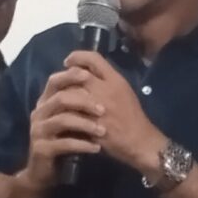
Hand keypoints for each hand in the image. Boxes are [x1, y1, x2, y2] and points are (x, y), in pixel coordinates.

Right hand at [20, 70, 108, 189]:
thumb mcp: (70, 120)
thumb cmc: (62, 141)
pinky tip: (97, 148)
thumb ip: (77, 103)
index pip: (55, 81)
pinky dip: (83, 144)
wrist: (44, 173)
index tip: (90, 76)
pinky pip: (64, 143)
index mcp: (45, 102)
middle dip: (84, 101)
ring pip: (63, 120)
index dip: (71, 75)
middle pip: (60, 98)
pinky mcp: (41, 149)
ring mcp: (38, 131)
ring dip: (86, 124)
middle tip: (104, 110)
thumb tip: (95, 80)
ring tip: (103, 131)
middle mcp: (39, 113)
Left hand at [55, 51, 167, 177]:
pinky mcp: (90, 123)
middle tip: (59, 81)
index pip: (93, 58)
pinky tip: (61, 113)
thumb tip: (86, 70)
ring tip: (59, 98)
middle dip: (65, 77)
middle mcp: (106, 90)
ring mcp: (96, 107)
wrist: (139, 141)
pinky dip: (63, 112)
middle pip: (77, 75)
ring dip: (62, 94)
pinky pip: (70, 113)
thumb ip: (107, 79)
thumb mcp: (124, 90)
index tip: (69, 62)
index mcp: (115, 80)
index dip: (77, 56)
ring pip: (71, 93)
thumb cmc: (132, 115)